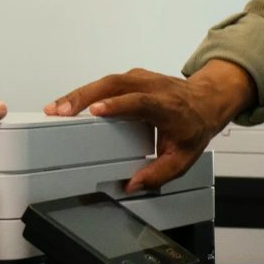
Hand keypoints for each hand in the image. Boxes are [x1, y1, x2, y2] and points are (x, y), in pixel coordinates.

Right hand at [45, 59, 254, 193]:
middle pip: (115, 85)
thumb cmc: (194, 125)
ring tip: (55, 109)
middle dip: (85, 96)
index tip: (97, 110)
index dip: (117, 104)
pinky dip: (86, 91)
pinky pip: (106, 82)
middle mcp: (153, 88)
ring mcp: (142, 79)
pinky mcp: (132, 78)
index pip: (140, 101)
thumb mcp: (184, 157)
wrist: (207, 99)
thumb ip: (159, 174)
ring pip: (107, 80)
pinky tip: (69, 103)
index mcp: (168, 106)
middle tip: (61, 111)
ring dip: (79, 93)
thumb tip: (133, 185)